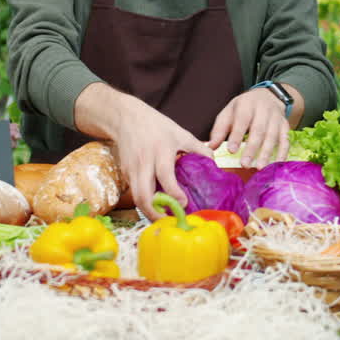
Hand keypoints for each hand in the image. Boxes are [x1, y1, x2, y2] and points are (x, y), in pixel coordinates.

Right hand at [84, 88, 212, 221]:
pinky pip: (134, 192)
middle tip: (169, 222)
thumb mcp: (180, 133)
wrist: (127, 117)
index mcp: (160, 151)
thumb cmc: (156, 125)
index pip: (165, 176)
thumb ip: (198, 148)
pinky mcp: (125, 173)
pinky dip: (144, 202)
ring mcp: (132, 169)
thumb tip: (214, 162)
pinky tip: (155, 206)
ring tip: (163, 218)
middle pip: (143, 195)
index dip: (174, 193)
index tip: (184, 204)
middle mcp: (144, 162)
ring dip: (148, 212)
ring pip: (136, 198)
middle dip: (155, 213)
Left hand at [208, 87, 291, 168]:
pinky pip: (285, 139)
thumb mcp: (229, 112)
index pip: (242, 120)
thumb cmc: (244, 108)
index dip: (237, 136)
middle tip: (244, 164)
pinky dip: (282, 152)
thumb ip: (220, 129)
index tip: (231, 151)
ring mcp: (276, 118)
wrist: (267, 96)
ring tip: (259, 167)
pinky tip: (277, 163)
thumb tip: (210, 147)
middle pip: (258, 130)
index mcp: (247, 104)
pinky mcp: (285, 125)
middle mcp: (263, 110)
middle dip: (252, 148)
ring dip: (266, 153)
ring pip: (272, 136)